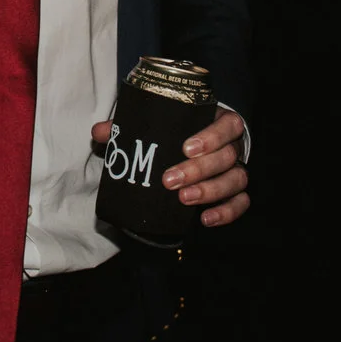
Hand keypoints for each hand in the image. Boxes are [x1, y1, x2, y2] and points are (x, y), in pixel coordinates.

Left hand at [94, 108, 249, 227]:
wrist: (191, 151)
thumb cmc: (173, 134)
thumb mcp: (154, 126)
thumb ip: (128, 127)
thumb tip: (100, 131)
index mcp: (217, 122)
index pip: (228, 124)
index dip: (212, 136)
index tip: (186, 147)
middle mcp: (232, 146)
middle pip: (228, 156)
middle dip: (200, 169)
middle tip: (170, 180)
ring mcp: (236, 170)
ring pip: (236, 180)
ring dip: (211, 191)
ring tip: (184, 200)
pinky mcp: (236, 193)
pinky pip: (241, 203)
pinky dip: (227, 212)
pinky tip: (205, 219)